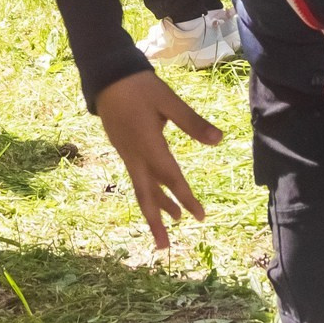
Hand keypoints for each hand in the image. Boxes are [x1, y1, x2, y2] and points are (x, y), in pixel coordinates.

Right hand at [95, 70, 223, 249]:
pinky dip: (148, 190)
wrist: (105, 75)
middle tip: (164, 247)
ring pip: (141, 186)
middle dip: (156, 221)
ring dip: (156, 206)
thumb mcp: (168, 100)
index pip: (171, 178)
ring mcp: (126, 152)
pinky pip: (136, 176)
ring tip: (171, 221)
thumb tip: (218, 141)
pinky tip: (155, 192)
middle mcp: (135, 155)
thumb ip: (192, 122)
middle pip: (146, 195)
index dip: (186, 198)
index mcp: (148, 145)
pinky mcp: (122, 147)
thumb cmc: (139, 85)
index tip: (200, 217)